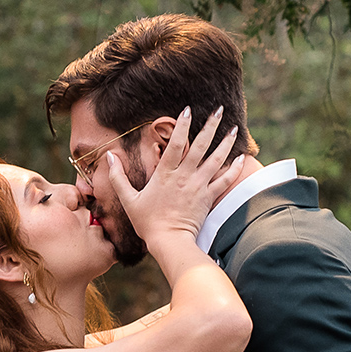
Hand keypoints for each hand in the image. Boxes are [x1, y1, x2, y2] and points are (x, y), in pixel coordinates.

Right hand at [106, 106, 243, 247]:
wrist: (169, 242)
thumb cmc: (147, 222)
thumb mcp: (128, 200)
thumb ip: (118, 177)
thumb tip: (109, 156)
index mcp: (165, 174)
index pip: (175, 144)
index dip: (182, 126)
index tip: (188, 110)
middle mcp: (184, 176)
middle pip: (200, 146)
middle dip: (210, 126)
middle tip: (219, 110)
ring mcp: (198, 186)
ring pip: (215, 160)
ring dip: (225, 142)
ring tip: (233, 127)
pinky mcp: (208, 198)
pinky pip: (224, 181)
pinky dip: (233, 169)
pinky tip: (241, 157)